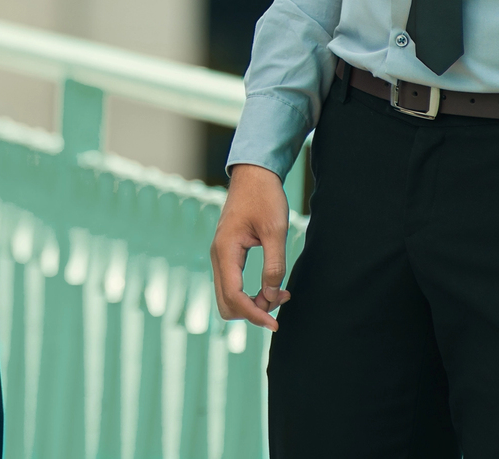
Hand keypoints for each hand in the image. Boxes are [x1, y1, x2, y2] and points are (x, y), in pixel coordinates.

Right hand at [211, 164, 291, 330]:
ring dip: (252, 303)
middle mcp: (218, 256)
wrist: (254, 174)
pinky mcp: (228, 254)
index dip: (254, 314)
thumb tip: (272, 295)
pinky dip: (250, 293)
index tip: (275, 324)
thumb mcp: (275, 230)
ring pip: (229, 296)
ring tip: (281, 293)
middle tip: (279, 303)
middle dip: (251, 311)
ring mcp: (220, 255)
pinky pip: (233, 284)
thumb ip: (274, 265)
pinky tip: (272, 286)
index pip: (233, 296)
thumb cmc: (264, 197)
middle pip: (226, 303)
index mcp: (225, 250)